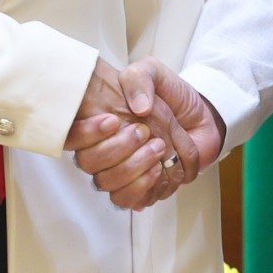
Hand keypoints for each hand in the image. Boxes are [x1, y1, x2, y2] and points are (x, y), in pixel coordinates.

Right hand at [71, 59, 225, 211]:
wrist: (202, 117)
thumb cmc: (171, 95)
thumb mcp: (153, 73)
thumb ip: (140, 78)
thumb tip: (138, 107)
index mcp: (97, 120)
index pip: (70, 135)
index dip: (84, 133)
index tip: (113, 121)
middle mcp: (102, 147)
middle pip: (87, 162)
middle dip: (115, 149)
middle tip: (144, 131)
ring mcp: (118, 170)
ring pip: (106, 183)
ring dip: (131, 168)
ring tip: (158, 148)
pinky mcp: (137, 188)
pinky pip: (126, 200)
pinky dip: (141, 187)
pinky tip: (157, 170)